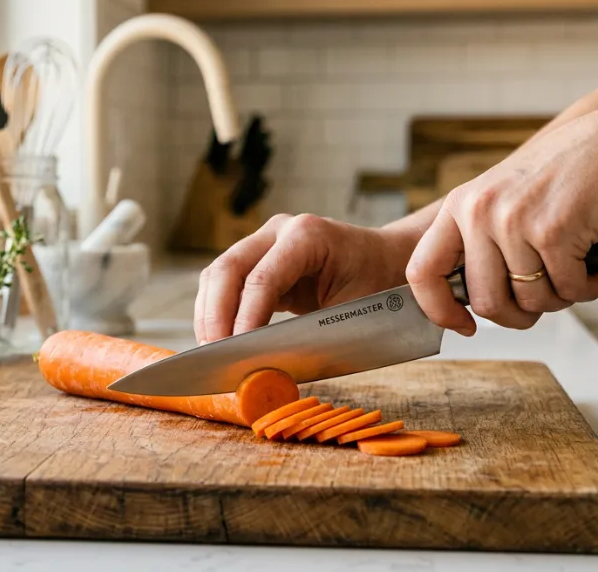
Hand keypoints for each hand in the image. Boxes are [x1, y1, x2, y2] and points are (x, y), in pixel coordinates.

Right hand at [195, 214, 419, 343]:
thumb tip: (267, 368)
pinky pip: (226, 282)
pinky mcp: (258, 259)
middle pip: (227, 269)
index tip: (234, 353)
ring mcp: (265, 241)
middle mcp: (280, 230)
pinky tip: (218, 338)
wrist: (388, 263)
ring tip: (210, 352)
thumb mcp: (352, 314)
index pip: (261, 278)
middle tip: (214, 355)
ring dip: (209, 314)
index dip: (243, 318)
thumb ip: (310, 337)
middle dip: (215, 315)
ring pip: (218, 274)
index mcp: (308, 235)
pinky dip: (217, 311)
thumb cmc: (379, 287)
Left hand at [405, 105, 597, 334]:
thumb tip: (472, 301)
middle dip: (518, 316)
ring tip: (572, 274)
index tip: (463, 325)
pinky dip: (586, 289)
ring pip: (529, 301)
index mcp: (460, 205)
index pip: (422, 270)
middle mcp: (480, 212)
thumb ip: (481, 240)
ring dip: (558, 300)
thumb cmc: (568, 174)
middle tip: (542, 301)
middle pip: (484, 301)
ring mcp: (514, 222)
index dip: (438, 309)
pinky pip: (567, 291)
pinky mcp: (553, 232)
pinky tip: (594, 268)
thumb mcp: (504, 198)